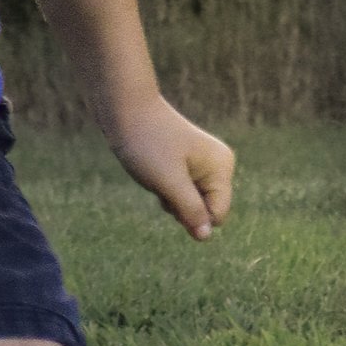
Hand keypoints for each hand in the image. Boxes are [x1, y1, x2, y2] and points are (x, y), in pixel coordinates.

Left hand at [107, 95, 234, 240]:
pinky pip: (179, 190)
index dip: (191, 215)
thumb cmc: (148, 143)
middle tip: (162, 180)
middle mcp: (218, 165)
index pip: (216, 216)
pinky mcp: (185, 162)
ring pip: (190, 202)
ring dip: (169, 197)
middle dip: (180, 205)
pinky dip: (164, 188)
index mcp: (222, 168)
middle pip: (204, 210)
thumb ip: (191, 211)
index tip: (171, 193)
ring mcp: (202, 163)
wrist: (124, 108)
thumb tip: (206, 237)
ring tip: (156, 171)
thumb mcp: (169, 183)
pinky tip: (154, 169)